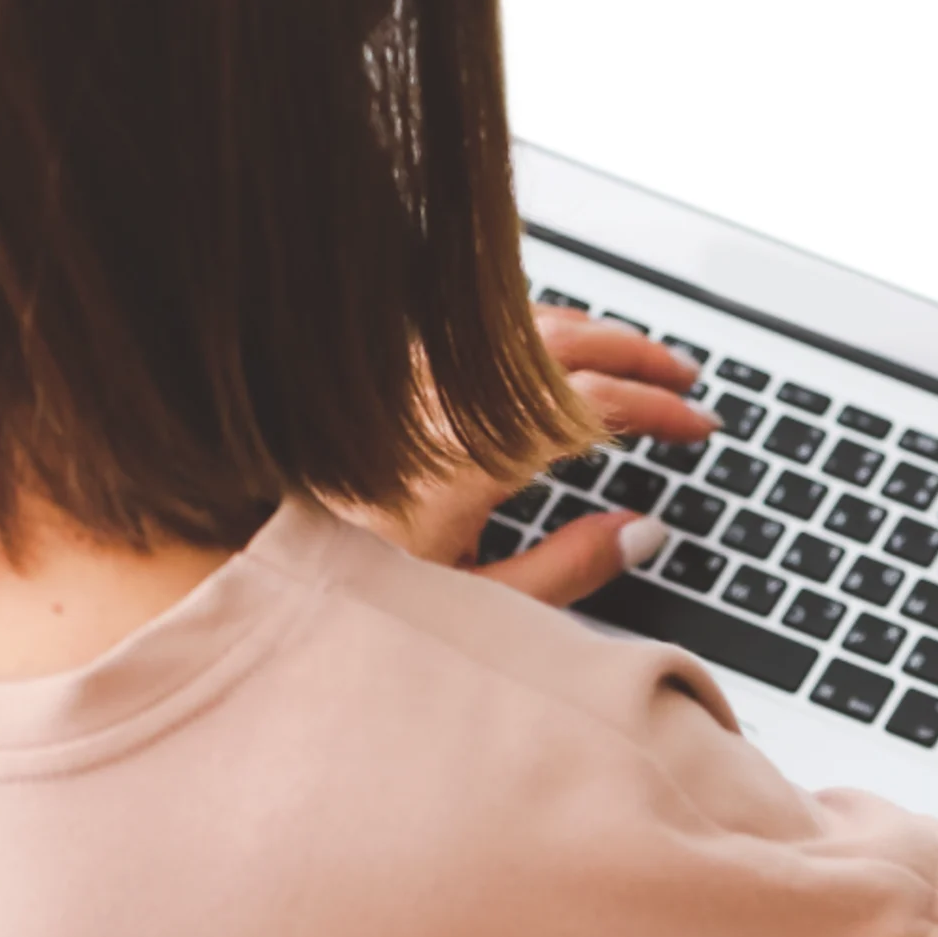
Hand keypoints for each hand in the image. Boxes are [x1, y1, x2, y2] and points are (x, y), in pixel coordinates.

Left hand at [359, 308, 716, 603]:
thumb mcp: (475, 610)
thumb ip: (567, 571)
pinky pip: (469, 334)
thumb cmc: (347, 609)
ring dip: (585, 332)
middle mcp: (434, 405)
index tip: (697, 426)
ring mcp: (402, 386)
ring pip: (512, 326)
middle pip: (559, 344)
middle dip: (635, 353)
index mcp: (467, 460)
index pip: (589, 405)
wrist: (241, 581)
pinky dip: (526, 333)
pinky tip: (543, 352)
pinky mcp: (379, 387)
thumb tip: (641, 531)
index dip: (655, 409)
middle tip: (684, 379)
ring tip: (631, 357)